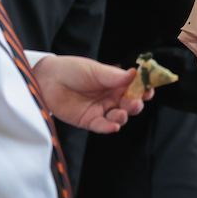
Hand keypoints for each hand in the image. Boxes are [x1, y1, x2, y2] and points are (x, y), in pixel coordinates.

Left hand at [32, 55, 151, 133]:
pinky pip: (102, 126)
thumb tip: (135, 73)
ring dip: (123, 116)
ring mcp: (101, 109)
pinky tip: (114, 126)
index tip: (148, 90)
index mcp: (115, 82)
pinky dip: (110, 127)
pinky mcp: (89, 121)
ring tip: (121, 113)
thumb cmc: (71, 70)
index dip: (143, 90)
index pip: (134, 88)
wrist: (47, 80)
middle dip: (135, 104)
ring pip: (119, 117)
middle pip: (130, 104)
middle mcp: (110, 97)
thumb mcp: (95, 70)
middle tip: (135, 102)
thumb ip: (114, 76)